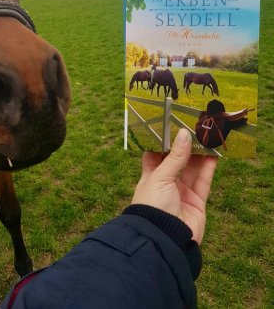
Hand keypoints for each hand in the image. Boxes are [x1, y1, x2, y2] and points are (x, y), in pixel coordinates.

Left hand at [132, 128, 216, 243]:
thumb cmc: (152, 206)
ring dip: (200, 154)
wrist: (164, 239)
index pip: (155, 154)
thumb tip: (184, 133)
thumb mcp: (160, 177)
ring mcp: (182, 192)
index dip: (163, 141)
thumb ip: (174, 157)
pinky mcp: (197, 201)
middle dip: (185, 145)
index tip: (172, 125)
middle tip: (195, 128)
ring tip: (208, 136)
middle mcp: (166, 182)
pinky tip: (215, 154)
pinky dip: (209, 168)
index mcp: (150, 176)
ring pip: (193, 168)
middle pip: (178, 160)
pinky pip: (204, 181)